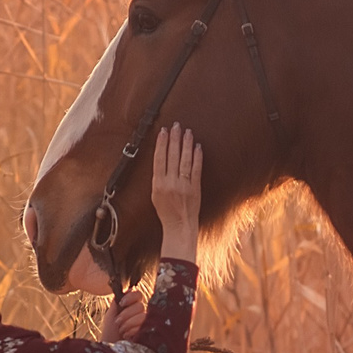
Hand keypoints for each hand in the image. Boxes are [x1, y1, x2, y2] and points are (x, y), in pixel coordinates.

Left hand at [101, 290, 145, 344]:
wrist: (111, 348)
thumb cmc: (110, 333)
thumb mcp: (111, 315)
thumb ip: (117, 301)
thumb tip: (126, 288)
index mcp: (131, 306)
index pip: (138, 295)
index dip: (131, 296)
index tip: (122, 303)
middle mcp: (140, 313)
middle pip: (140, 305)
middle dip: (126, 314)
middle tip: (118, 322)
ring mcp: (145, 323)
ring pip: (143, 315)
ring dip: (129, 323)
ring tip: (122, 330)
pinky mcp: (148, 332)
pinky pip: (144, 325)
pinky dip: (133, 330)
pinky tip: (127, 335)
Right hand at [151, 125, 202, 263]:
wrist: (179, 226)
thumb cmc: (166, 212)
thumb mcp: (155, 195)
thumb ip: (158, 178)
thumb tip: (161, 160)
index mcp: (158, 184)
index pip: (159, 159)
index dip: (161, 144)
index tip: (163, 131)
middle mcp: (170, 183)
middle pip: (172, 156)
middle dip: (174, 139)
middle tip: (176, 126)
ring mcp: (184, 185)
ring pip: (184, 160)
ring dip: (186, 144)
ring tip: (187, 132)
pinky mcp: (195, 188)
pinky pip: (196, 170)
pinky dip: (197, 157)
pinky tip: (197, 147)